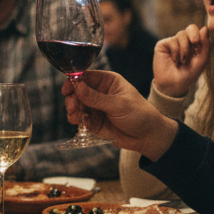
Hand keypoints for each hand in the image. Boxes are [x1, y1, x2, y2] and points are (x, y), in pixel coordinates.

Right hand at [62, 70, 178, 160]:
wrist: (147, 137)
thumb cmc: (139, 114)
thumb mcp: (118, 104)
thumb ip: (95, 97)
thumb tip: (76, 86)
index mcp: (108, 81)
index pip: (86, 76)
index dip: (74, 81)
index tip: (66, 89)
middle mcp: (100, 92)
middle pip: (78, 91)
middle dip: (72, 99)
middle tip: (72, 107)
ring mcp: (96, 107)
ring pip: (77, 105)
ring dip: (73, 110)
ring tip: (74, 118)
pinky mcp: (94, 121)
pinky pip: (80, 118)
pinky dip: (77, 120)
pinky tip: (80, 124)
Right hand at [152, 24, 210, 97]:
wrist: (173, 85)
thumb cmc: (188, 75)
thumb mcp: (201, 61)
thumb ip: (205, 45)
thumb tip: (205, 28)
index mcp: (195, 45)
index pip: (199, 32)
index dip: (201, 34)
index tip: (200, 43)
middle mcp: (184, 42)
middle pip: (191, 28)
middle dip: (194, 34)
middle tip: (195, 42)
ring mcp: (174, 43)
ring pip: (181, 34)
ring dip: (185, 48)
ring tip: (183, 60)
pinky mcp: (163, 45)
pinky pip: (172, 41)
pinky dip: (176, 52)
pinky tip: (175, 61)